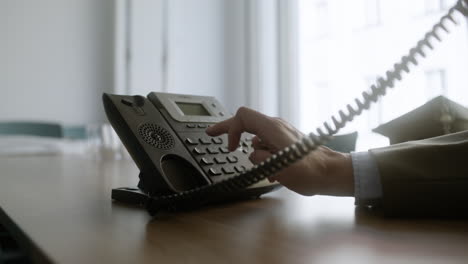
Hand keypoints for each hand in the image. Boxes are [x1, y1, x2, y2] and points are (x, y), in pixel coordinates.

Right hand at [205, 107, 353, 196]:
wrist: (330, 172)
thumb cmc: (309, 171)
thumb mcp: (277, 167)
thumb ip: (258, 158)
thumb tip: (253, 155)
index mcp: (273, 128)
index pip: (243, 117)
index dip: (231, 130)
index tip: (231, 148)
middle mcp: (277, 126)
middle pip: (246, 120)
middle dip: (228, 128)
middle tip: (211, 132)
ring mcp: (282, 132)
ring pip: (257, 135)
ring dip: (252, 150)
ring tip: (259, 167)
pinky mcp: (287, 140)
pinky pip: (268, 142)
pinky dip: (263, 153)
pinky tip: (269, 169)